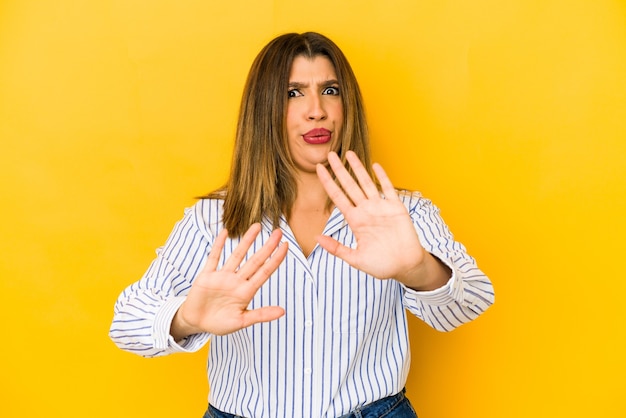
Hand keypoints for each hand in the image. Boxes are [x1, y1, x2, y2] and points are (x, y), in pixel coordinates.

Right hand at [171, 224, 287, 338]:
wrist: (196, 323)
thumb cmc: (219, 323)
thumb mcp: (241, 321)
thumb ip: (260, 315)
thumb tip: (282, 312)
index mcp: (246, 291)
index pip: (265, 272)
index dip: (276, 259)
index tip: (286, 246)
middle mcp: (237, 281)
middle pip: (255, 260)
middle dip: (267, 246)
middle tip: (278, 232)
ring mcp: (222, 276)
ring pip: (237, 255)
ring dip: (247, 241)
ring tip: (257, 226)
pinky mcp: (207, 276)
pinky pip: (214, 258)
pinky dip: (218, 245)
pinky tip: (225, 232)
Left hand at [316, 151, 442, 287]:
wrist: (405, 266)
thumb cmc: (382, 265)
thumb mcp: (355, 259)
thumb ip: (336, 248)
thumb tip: (317, 238)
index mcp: (355, 221)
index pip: (337, 197)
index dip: (328, 182)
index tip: (318, 169)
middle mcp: (366, 211)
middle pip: (349, 185)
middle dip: (339, 170)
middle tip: (329, 154)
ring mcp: (381, 208)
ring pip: (366, 183)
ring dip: (358, 168)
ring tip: (348, 153)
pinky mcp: (396, 208)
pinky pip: (388, 188)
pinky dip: (382, 177)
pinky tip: (375, 165)